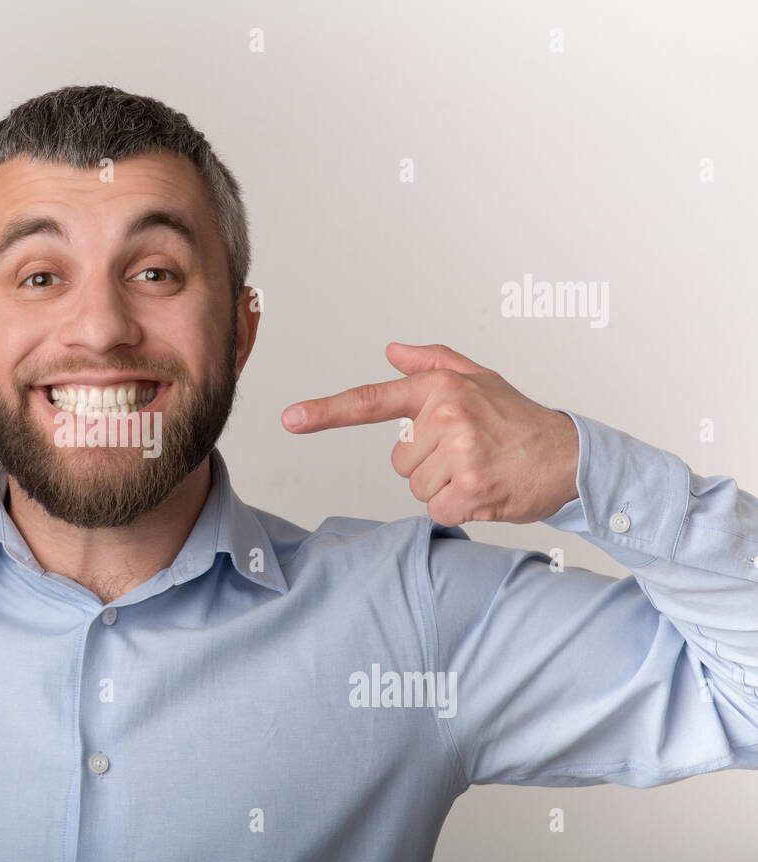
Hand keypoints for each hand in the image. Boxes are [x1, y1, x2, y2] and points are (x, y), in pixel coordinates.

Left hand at [282, 343, 577, 525]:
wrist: (573, 457)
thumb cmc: (521, 420)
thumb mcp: (480, 379)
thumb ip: (432, 364)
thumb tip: (392, 350)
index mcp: (440, 388)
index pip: (371, 401)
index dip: (326, 412)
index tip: (290, 419)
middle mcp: (446, 416)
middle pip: (399, 461)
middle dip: (429, 464)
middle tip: (470, 453)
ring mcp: (458, 453)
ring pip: (416, 487)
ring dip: (444, 486)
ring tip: (481, 469)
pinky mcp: (469, 488)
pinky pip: (436, 510)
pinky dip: (457, 508)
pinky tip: (486, 490)